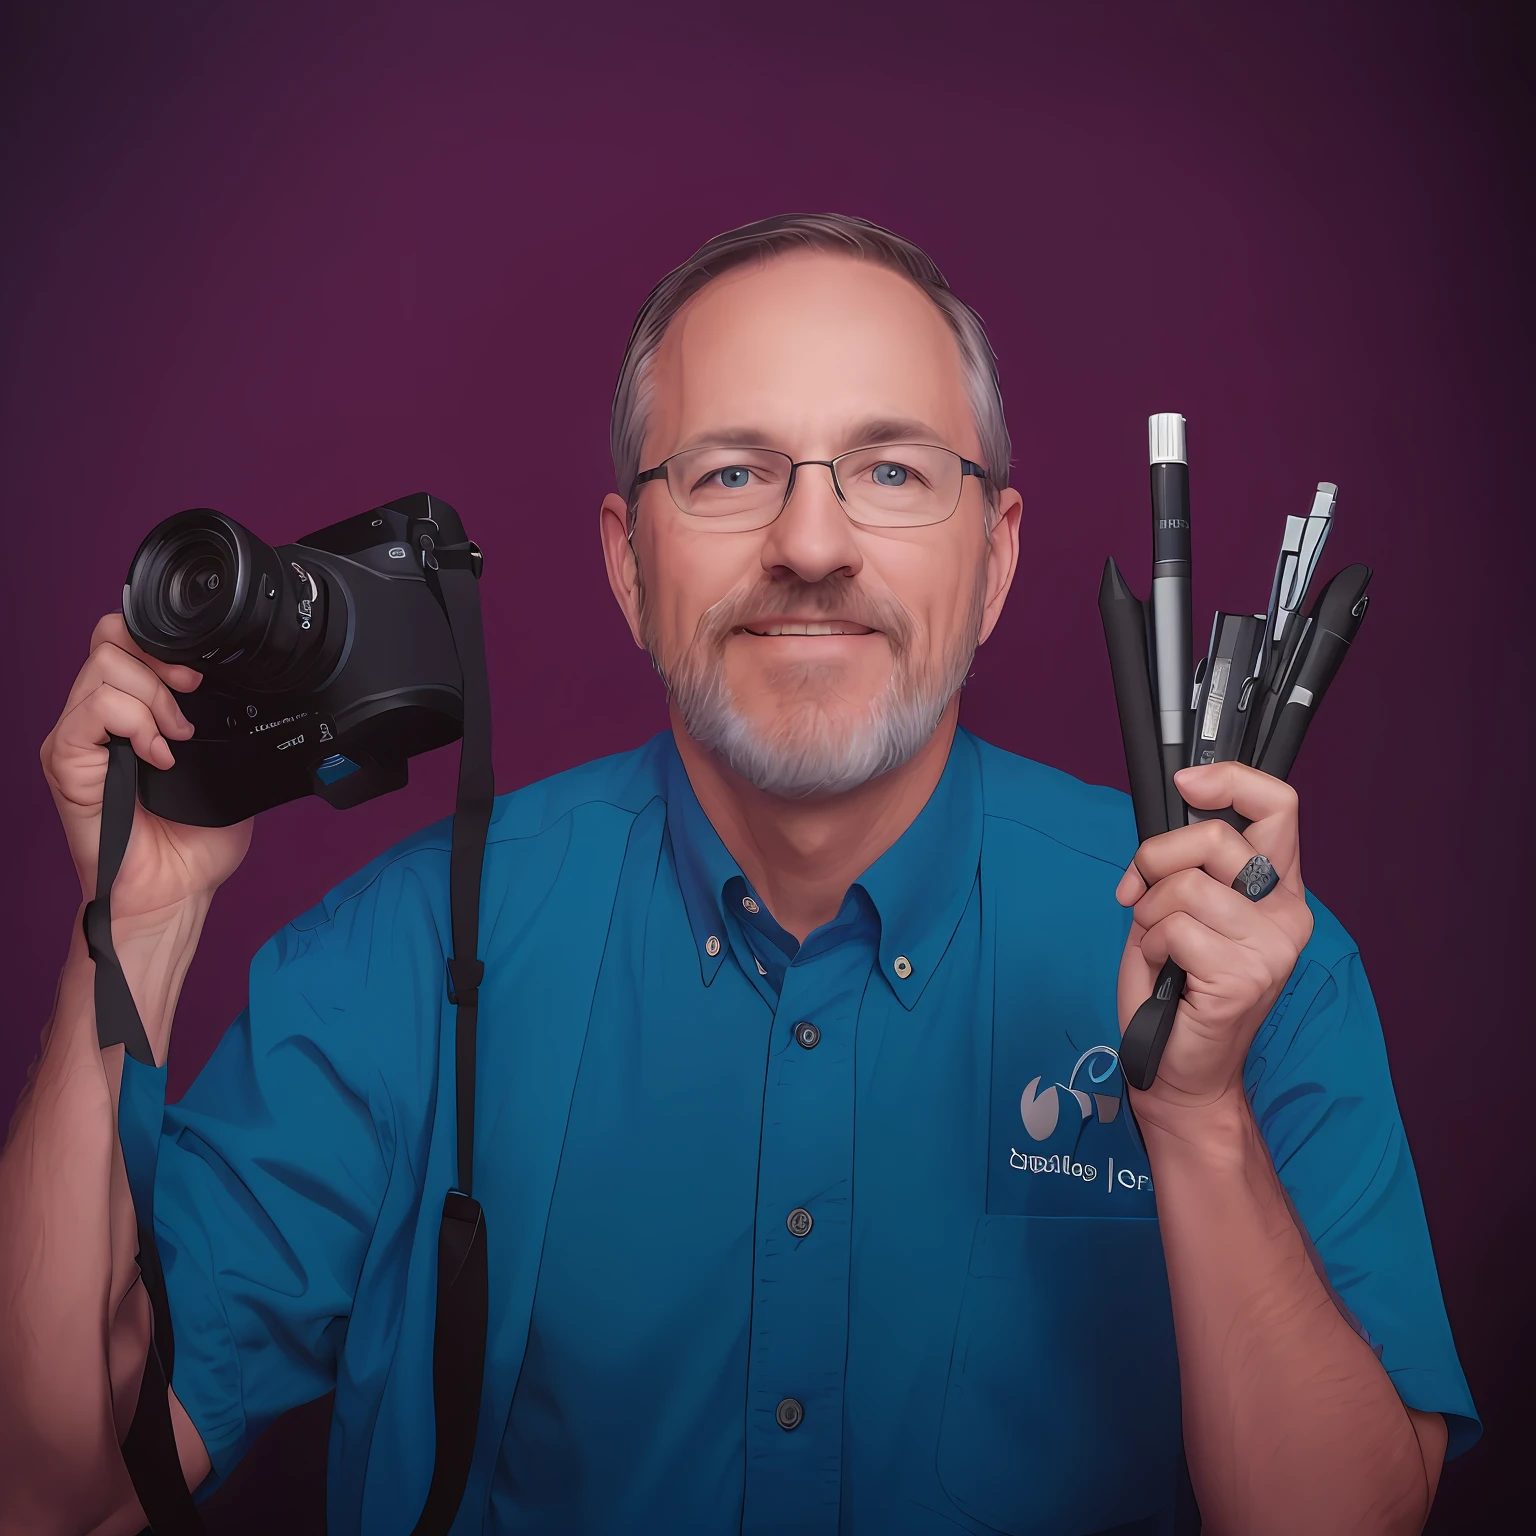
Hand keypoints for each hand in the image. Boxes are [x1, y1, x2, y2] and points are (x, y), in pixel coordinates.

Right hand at [40, 614, 252, 932]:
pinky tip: (158, 756)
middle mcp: (96, 718)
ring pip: (103, 668)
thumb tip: (247, 691)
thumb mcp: (223, 766)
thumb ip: (221, 722)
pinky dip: (135, 723)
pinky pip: (93, 709)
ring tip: (177, 739)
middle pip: (108, 641)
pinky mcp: (64, 760)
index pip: (123, 642)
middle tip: (191, 695)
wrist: (174, 891)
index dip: (161, 643)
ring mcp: (77, 737)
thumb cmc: (194, 842)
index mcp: (128, 713)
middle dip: (159, 660)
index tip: (199, 674)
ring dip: (153, 697)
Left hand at [1114, 763, 1313, 1117]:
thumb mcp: (1181, 911)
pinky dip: (1150, 946)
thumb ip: (1190, 867)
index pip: (1279, 806)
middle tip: (1137, 890)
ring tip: (1157, 946)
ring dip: (1148, 913)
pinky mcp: (1244, 976)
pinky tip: (1164, 973)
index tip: (1186, 783)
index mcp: (1278, 890)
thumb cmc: (1175, 990)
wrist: (1179, 1070)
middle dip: (1155, 855)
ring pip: (1185, 886)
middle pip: (1218, 836)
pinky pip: (1174, 929)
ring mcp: (1272, 947)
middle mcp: (1287, 914)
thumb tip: (1174, 817)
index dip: (1231, 778)